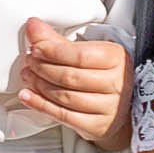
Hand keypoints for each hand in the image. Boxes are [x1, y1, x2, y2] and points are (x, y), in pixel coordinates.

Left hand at [18, 18, 129, 149]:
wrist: (126, 106)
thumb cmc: (105, 76)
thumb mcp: (89, 53)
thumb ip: (59, 41)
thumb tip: (33, 26)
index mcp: (117, 59)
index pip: (79, 55)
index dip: (52, 51)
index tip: (36, 48)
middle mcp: (117, 83)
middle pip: (70, 76)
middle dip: (42, 68)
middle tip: (29, 62)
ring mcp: (109, 107)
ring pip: (65, 96)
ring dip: (39, 85)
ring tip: (28, 76)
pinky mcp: (97, 126)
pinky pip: (63, 115)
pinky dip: (40, 105)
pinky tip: (28, 96)